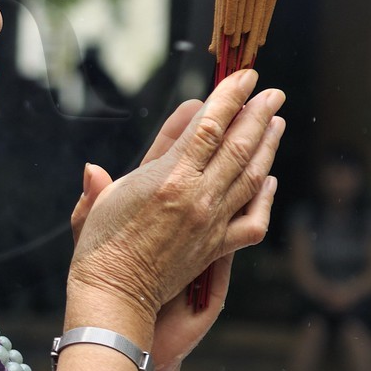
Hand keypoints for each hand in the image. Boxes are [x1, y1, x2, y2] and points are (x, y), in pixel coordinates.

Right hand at [67, 72, 282, 333]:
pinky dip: (265, 196)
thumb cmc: (100, 246)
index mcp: (168, 177)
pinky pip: (252, 219)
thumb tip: (93, 169)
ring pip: (251, 176)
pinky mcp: (217, 247)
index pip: (208, 125)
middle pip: (238, 145)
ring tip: (277, 122)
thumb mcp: (102, 202)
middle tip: (272, 92)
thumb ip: (105, 181)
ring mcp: (211, 221)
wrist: (116, 294)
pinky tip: (269, 180)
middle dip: (258, 114)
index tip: (244, 76)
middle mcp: (196, 196)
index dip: (229, 97)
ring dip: (267, 146)